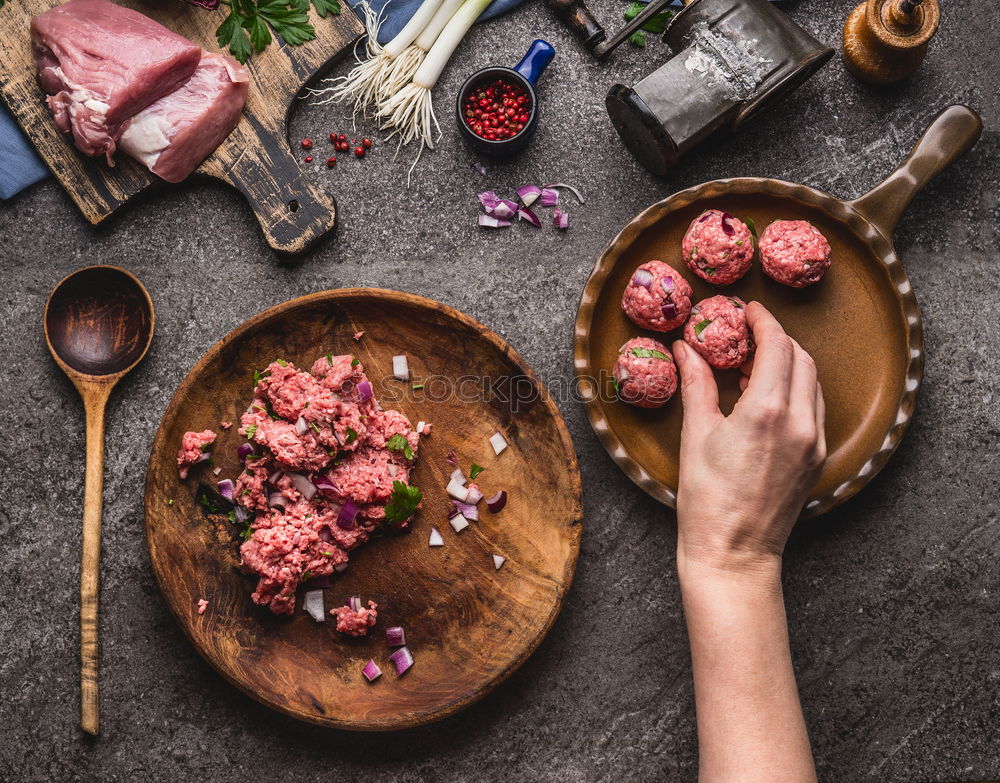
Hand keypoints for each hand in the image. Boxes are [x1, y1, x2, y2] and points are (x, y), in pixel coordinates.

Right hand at [672, 302, 825, 576]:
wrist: (734, 553)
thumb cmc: (708, 501)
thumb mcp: (696, 435)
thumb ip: (696, 384)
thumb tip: (687, 349)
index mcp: (766, 411)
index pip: (776, 345)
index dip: (762, 321)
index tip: (747, 310)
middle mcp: (799, 422)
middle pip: (800, 358)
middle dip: (776, 339)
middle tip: (747, 335)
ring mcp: (814, 442)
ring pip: (812, 381)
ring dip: (788, 364)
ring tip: (752, 367)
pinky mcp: (817, 459)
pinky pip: (814, 408)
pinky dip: (795, 391)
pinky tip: (765, 399)